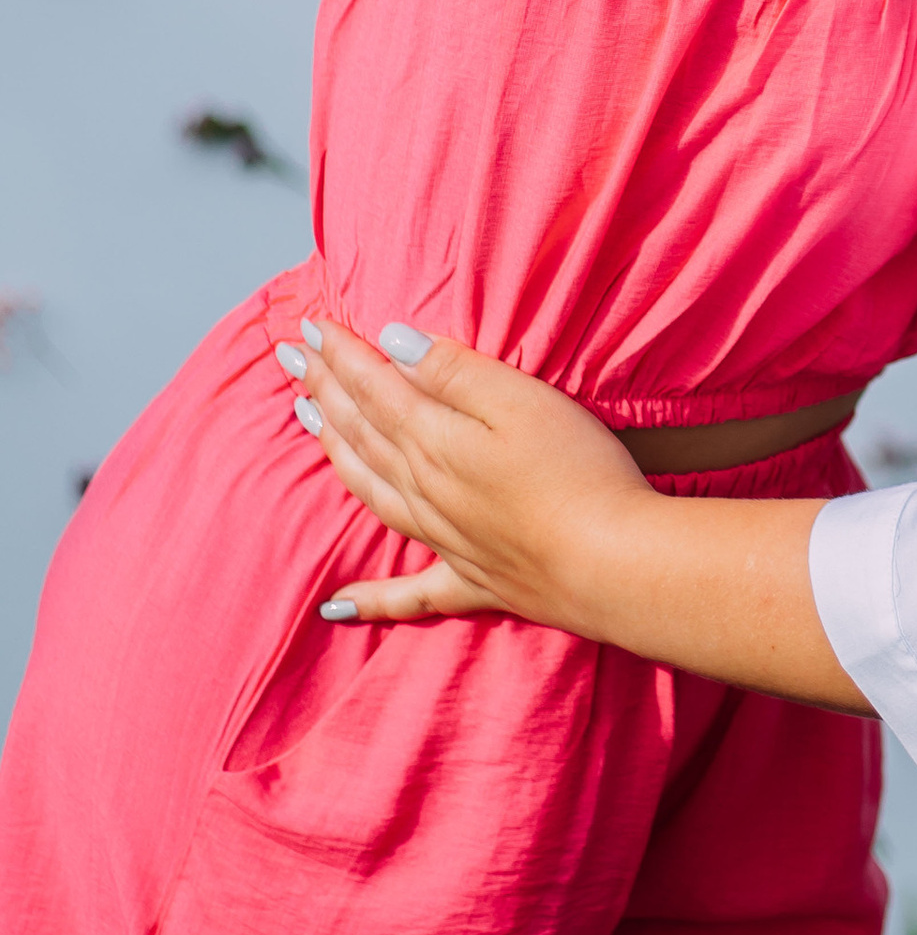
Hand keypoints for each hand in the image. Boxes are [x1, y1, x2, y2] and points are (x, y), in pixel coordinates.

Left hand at [282, 316, 649, 629]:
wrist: (609, 562)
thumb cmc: (577, 472)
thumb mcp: (519, 400)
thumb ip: (451, 372)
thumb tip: (391, 343)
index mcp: (436, 440)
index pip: (375, 387)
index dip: (341, 355)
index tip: (309, 327)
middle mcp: (425, 491)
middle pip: (363, 433)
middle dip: (325, 391)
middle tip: (290, 360)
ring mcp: (445, 540)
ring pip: (371, 492)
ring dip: (336, 454)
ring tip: (309, 424)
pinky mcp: (473, 583)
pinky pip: (408, 596)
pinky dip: (369, 600)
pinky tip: (334, 608)